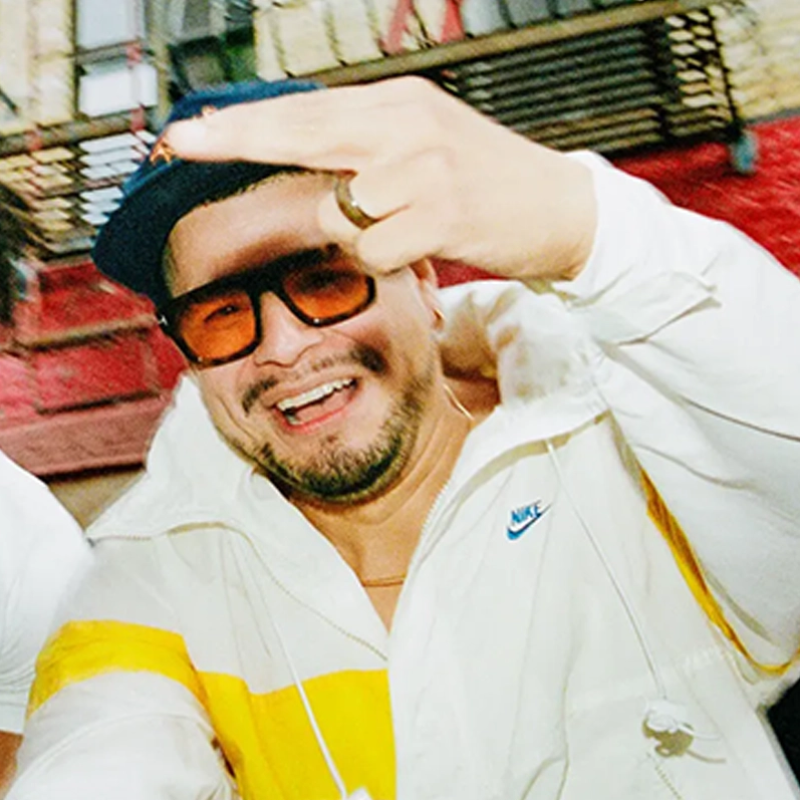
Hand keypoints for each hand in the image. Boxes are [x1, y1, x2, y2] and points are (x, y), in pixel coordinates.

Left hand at [165, 76, 596, 282]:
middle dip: (238, 141)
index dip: (245, 123)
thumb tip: (307, 157)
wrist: (560, 207)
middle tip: (186, 143)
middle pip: (303, 132)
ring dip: (353, 232)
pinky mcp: (443, 213)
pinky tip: (416, 248)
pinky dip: (383, 259)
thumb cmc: (489, 182)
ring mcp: (426, 168)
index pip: (306, 109)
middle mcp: (408, 126)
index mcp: (400, 105)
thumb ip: (368, 146)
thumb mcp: (426, 144)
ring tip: (398, 230)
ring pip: (339, 208)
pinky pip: (373, 248)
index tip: (193, 130)